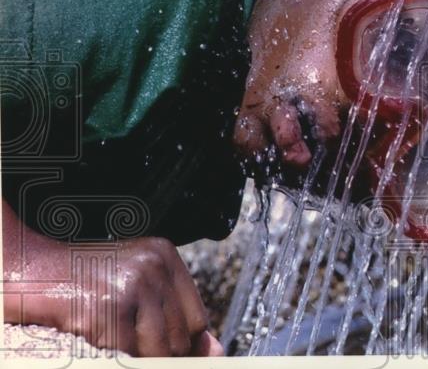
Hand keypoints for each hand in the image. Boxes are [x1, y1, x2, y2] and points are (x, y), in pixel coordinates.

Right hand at [4, 216, 222, 356]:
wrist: (24, 269)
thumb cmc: (77, 281)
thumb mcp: (132, 286)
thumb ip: (172, 315)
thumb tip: (217, 352)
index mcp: (165, 255)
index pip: (197, 318)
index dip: (186, 345)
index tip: (173, 355)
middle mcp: (154, 267)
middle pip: (182, 337)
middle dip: (161, 354)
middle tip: (131, 344)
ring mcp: (132, 286)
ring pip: (160, 351)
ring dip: (140, 358)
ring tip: (114, 343)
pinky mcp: (108, 310)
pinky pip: (129, 356)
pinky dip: (118, 360)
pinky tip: (99, 348)